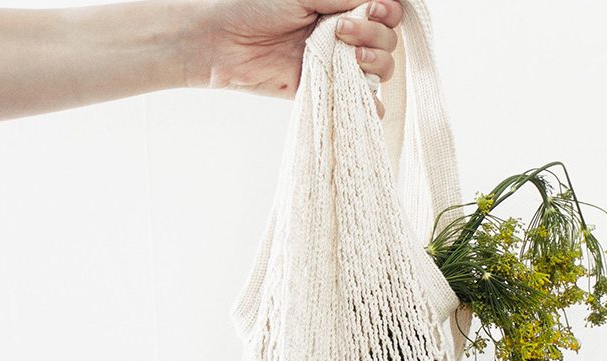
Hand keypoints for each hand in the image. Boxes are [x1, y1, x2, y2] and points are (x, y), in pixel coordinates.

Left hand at [182, 0, 401, 117]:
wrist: (218, 39)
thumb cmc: (253, 6)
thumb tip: (382, 2)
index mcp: (340, 5)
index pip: (386, 11)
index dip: (388, 12)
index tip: (374, 10)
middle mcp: (342, 34)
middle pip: (388, 40)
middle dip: (374, 35)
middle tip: (341, 30)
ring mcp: (334, 63)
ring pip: (380, 70)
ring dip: (374, 64)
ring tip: (349, 59)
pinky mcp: (322, 89)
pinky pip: (359, 102)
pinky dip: (370, 105)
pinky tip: (368, 101)